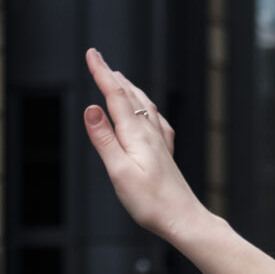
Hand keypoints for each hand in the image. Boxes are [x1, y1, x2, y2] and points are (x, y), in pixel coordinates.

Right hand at [81, 48, 203, 243]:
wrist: (183, 219)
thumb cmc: (151, 202)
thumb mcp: (119, 172)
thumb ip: (104, 139)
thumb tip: (91, 108)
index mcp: (136, 135)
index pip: (115, 96)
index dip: (101, 73)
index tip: (91, 54)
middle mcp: (150, 133)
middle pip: (129, 95)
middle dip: (111, 75)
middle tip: (98, 58)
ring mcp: (160, 142)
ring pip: (144, 105)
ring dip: (129, 88)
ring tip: (119, 77)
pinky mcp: (165, 153)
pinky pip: (156, 120)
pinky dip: (147, 107)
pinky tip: (150, 111)